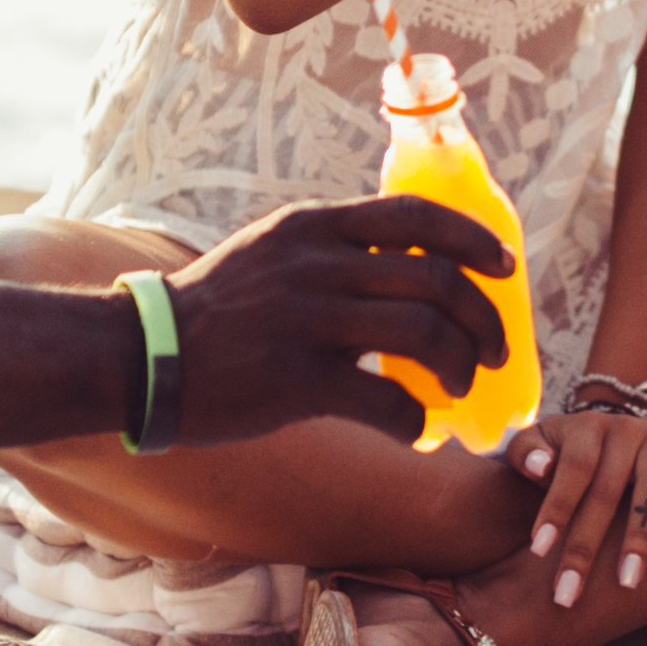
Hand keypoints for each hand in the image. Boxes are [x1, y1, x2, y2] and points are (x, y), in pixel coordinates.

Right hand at [162, 193, 518, 446]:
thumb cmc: (216, 312)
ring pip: (424, 333)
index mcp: (313, 227)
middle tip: (493, 349)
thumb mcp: (272, 253)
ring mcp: (307, 320)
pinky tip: (413, 430)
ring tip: (460, 387)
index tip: (505, 266)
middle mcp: (315, 264)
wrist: (141, 357)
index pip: (417, 215)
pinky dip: (414, 420)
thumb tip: (409, 264)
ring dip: (458, 365)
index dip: (474, 239)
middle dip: (482, 317)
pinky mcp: (296, 381)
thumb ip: (332, 250)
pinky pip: (385, 400)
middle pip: (436, 278)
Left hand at [506, 386, 646, 617]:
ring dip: (640, 536)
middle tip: (570, 593)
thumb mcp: (537, 445)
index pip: (571, 469)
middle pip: (606, 489)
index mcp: (584, 428)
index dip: (557, 508)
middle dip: (586, 546)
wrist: (614, 429)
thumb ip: (525, 453)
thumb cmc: (565, 452)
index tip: (539, 550)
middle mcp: (623, 427)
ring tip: (627, 582)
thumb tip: (539, 467)